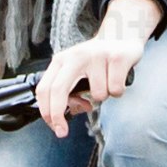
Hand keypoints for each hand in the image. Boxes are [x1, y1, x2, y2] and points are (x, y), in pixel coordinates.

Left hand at [34, 0, 159, 130]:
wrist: (121, 34)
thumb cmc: (96, 59)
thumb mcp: (77, 70)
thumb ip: (69, 91)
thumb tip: (72, 112)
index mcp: (62, 60)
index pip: (45, 87)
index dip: (46, 111)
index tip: (53, 126)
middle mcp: (76, 56)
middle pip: (58, 90)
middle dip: (58, 116)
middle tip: (62, 132)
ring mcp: (97, 56)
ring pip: (97, 95)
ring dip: (103, 96)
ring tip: (106, 81)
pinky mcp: (117, 58)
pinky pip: (115, 90)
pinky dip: (118, 91)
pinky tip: (117, 78)